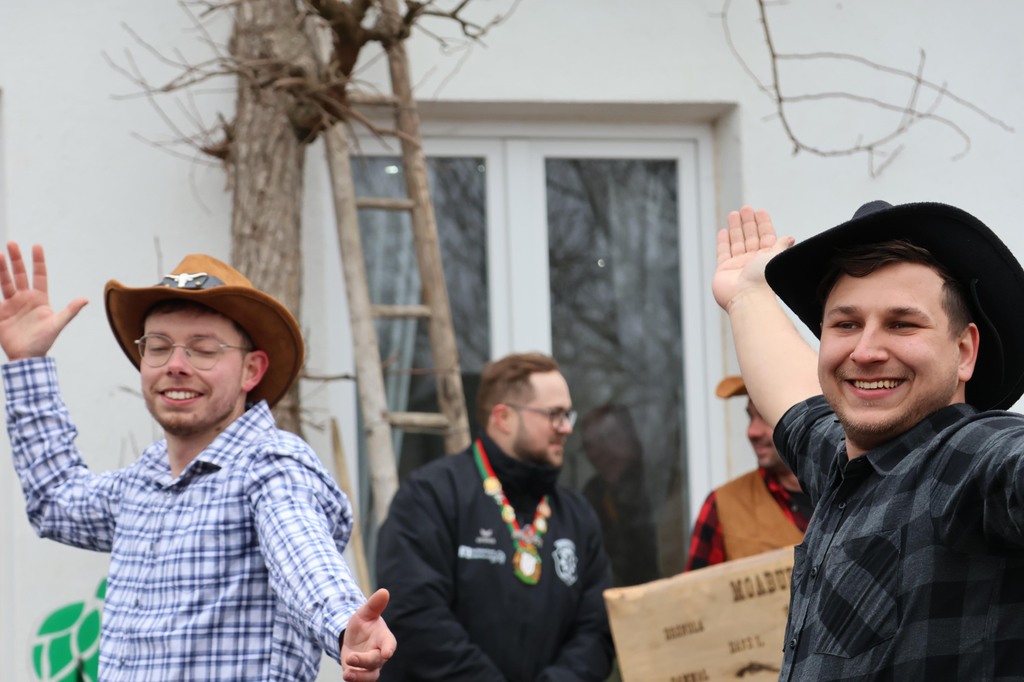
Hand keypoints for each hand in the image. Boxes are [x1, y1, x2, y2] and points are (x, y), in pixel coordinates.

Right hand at [0, 243, 87, 359]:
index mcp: (40, 299)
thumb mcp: (57, 325)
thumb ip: (70, 311)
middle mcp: (25, 298)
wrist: (26, 357)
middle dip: (16, 259)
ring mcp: (11, 304)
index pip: (39, 275)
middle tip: (11, 243)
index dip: (38, 261)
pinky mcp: (0, 312)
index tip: (36, 246)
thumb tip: (86, 299)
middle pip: (20, 275)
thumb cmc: (44, 342)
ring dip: (1, 269)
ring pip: (5, 282)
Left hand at [340, 589, 395, 681]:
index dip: (389, 648)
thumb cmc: (364, 624)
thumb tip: (384, 591)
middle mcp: (379, 654)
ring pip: (370, 676)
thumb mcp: (365, 612)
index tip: (387, 653)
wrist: (353, 638)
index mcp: (384, 638)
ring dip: (359, 676)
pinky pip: (360, 680)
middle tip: (351, 658)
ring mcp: (370, 667)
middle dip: (364, 661)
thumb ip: (374, 604)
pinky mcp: (360, 674)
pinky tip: (346, 675)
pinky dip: (354, 680)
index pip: (389, 644)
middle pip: (376, 661)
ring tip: (347, 673)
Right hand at [712, 206, 793, 311]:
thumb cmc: (764, 280)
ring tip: (733, 214)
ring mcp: (738, 265)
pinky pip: (723, 252)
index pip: (765, 236)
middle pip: (750, 237)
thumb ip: (780, 246)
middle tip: (745, 208)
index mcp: (767, 257)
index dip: (763, 223)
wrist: (748, 298)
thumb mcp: (776, 257)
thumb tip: (790, 238)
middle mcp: (753, 260)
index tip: (759, 211)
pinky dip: (723, 242)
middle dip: (748, 222)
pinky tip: (724, 231)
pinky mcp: (724, 270)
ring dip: (735, 228)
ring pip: (736, 242)